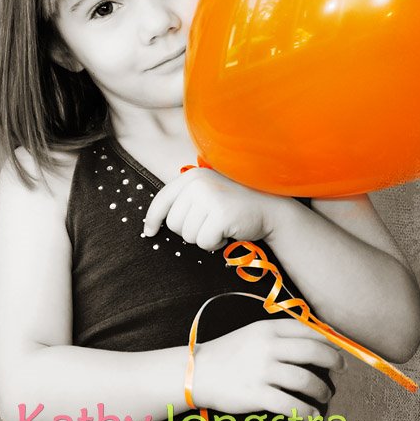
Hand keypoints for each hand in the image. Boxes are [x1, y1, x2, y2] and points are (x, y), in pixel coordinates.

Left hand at [143, 167, 288, 250]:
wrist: (270, 208)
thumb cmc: (235, 204)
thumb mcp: (207, 192)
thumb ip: (185, 199)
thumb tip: (154, 221)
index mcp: (191, 177)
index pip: (162, 200)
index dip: (153, 219)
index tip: (149, 231)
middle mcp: (197, 184)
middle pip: (173, 224)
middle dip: (190, 231)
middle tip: (210, 223)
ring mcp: (209, 198)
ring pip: (188, 236)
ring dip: (204, 238)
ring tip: (221, 225)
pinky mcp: (220, 215)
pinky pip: (204, 243)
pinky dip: (215, 244)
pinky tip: (227, 232)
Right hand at [192, 318, 346, 415]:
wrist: (197, 372)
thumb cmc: (228, 353)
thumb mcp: (252, 333)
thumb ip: (279, 334)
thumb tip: (314, 337)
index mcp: (267, 329)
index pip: (307, 329)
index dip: (329, 338)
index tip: (339, 346)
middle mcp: (267, 347)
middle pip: (313, 351)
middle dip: (334, 361)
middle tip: (341, 369)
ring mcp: (262, 371)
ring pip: (306, 380)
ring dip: (322, 391)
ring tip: (325, 395)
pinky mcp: (257, 395)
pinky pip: (291, 405)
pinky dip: (307, 413)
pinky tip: (312, 416)